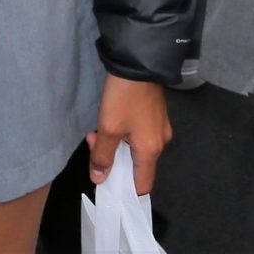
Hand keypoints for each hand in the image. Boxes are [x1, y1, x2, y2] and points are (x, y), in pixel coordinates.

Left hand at [87, 74, 172, 194]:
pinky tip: (108, 121)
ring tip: (97, 131)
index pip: (142, 185)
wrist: (138, 62)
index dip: (124, 190)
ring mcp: (159, 128)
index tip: (104, 183)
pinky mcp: (154, 115)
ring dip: (114, 144)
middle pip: (136, 166)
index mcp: (151, 151)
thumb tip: (99, 179)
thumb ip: (103, 156)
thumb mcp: (108, 128)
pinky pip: (138, 135)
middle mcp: (160, 143)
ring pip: (135, 148)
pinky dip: (123, 134)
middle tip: (94, 143)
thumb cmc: (124, 98)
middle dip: (112, 160)